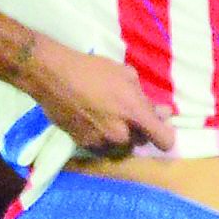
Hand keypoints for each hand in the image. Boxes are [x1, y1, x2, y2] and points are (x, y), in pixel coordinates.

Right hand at [20, 37, 172, 156]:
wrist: (53, 77)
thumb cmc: (92, 70)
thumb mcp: (125, 75)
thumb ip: (145, 98)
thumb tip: (161, 111)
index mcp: (135, 113)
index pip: (164, 140)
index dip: (165, 135)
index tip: (159, 127)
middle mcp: (121, 133)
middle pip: (141, 142)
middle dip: (138, 130)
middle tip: (128, 113)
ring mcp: (102, 142)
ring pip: (121, 147)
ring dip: (120, 137)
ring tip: (109, 118)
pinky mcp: (85, 145)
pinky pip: (102, 148)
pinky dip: (103, 139)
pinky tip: (95, 122)